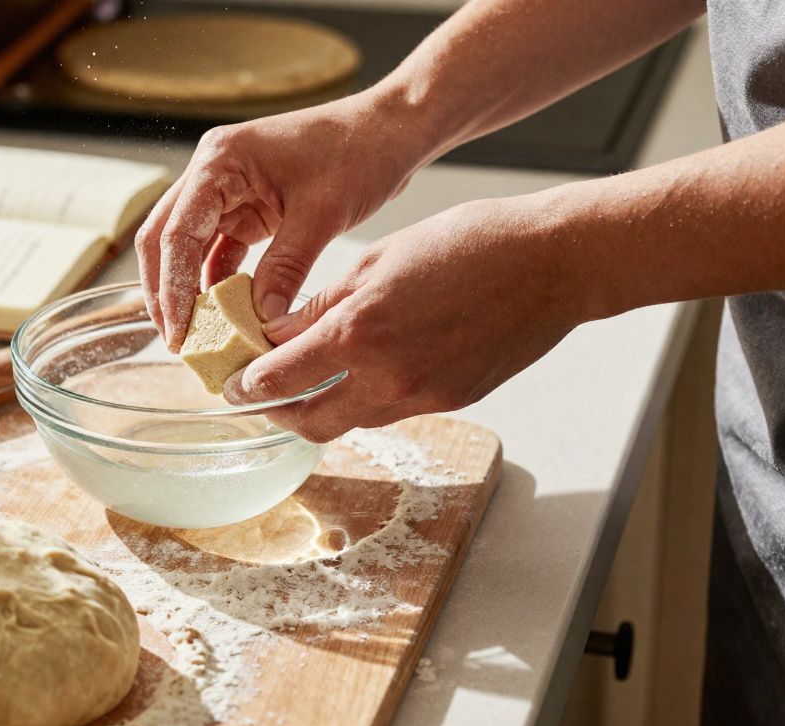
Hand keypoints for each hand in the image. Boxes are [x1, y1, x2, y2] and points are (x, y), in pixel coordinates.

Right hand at [135, 88, 431, 350]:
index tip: (179, 332)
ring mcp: (226, 190)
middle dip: (165, 291)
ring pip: (187, 247)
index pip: (176, 232)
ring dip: (188, 289)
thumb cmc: (358, 153)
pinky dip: (218, 282)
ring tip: (196, 336)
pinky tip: (226, 315)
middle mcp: (212, 172)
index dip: (171, 286)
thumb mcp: (321, 216)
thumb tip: (262, 322)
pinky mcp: (246, 207)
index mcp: (220, 161)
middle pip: (165, 238)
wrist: (388, 130)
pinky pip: (219, 250)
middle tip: (177, 341)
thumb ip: (285, 269)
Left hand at [225, 197, 584, 442]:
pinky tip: (367, 368)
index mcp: (358, 333)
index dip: (246, 384)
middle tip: (259, 394)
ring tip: (308, 379)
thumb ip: (323, 306)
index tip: (232, 379)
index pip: (277, 379)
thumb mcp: (378, 260)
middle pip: (307, 423)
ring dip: (321, 407)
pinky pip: (391, 410)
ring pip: (350, 421)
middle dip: (275, 412)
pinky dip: (367, 397)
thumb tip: (279, 334)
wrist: (552, 262)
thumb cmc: (468, 242)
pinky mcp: (451, 401)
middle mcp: (386, 377)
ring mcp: (422, 396)